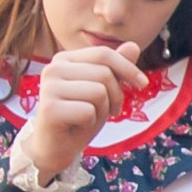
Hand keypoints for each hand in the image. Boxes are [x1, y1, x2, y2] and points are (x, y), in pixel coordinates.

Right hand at [15, 39, 147, 179]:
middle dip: (115, 96)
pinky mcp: (49, 108)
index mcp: (65, 59)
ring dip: (103, 110)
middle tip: (108, 111)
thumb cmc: (80, 116)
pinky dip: (91, 122)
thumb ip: (116, 68)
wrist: (55, 147)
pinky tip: (77, 125)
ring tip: (89, 117)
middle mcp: (53, 68)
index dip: (128, 68)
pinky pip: (89, 111)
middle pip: (104, 74)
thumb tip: (133, 45)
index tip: (143, 84)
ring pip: (99, 92)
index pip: (104, 54)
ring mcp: (48, 87)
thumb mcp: (104, 90)